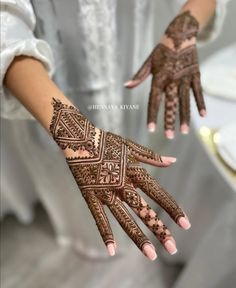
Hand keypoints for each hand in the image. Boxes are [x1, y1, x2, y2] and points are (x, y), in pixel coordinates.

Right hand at [50, 98, 190, 260]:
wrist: (80, 138)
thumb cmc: (107, 141)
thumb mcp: (132, 146)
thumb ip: (153, 156)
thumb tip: (173, 160)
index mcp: (134, 171)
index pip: (158, 193)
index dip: (172, 209)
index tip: (186, 224)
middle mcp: (122, 184)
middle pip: (144, 210)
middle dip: (159, 229)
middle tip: (173, 248)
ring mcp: (105, 192)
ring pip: (124, 218)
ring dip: (138, 237)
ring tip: (151, 255)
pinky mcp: (90, 196)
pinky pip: (98, 218)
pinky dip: (105, 234)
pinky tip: (111, 251)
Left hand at [125, 11, 205, 138]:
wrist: (181, 34)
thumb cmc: (162, 50)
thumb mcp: (149, 62)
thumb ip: (139, 76)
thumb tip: (126, 86)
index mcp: (159, 78)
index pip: (154, 101)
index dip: (152, 115)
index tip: (150, 129)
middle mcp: (172, 80)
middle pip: (170, 104)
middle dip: (169, 121)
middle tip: (168, 136)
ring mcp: (185, 78)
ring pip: (185, 101)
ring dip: (185, 117)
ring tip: (184, 132)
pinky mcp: (196, 75)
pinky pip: (198, 92)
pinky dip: (201, 103)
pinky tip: (203, 116)